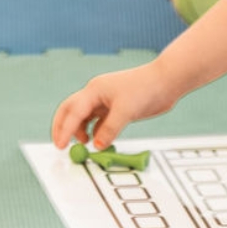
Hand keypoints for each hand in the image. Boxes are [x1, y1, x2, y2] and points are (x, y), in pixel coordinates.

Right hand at [51, 59, 176, 150]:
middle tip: (61, 145)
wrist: (166, 81)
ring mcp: (106, 100)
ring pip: (85, 117)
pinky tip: (99, 141)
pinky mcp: (116, 108)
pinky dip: (95, 132)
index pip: (73, 111)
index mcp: (94, 90)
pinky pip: (99, 122)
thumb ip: (109, 130)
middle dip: (63, 127)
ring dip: (80, 130)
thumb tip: (97, 146)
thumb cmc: (146, 88)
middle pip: (71, 111)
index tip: (60, 146)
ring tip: (84, 144)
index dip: (64, 130)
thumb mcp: (125, 111)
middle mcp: (97, 94)